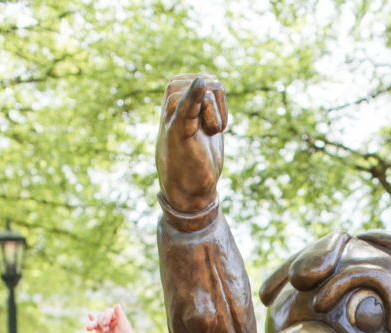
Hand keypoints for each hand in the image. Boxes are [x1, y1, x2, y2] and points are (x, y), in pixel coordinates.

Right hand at [86, 304, 134, 332]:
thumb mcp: (124, 328)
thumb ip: (120, 316)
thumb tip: (116, 304)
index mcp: (118, 318)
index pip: (109, 312)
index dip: (106, 316)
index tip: (106, 324)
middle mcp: (111, 320)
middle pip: (102, 315)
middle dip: (102, 321)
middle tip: (105, 330)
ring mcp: (105, 325)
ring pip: (97, 319)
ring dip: (95, 324)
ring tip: (90, 328)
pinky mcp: (99, 331)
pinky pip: (94, 325)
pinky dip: (91, 322)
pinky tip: (89, 318)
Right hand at [156, 74, 226, 213]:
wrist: (189, 192)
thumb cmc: (198, 160)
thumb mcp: (203, 127)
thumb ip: (204, 103)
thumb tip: (209, 81)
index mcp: (177, 97)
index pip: (208, 81)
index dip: (218, 103)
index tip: (211, 125)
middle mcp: (171, 101)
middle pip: (210, 83)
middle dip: (219, 109)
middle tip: (208, 132)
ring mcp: (172, 115)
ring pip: (208, 94)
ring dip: (216, 120)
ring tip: (204, 137)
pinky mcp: (177, 131)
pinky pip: (186, 106)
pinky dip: (194, 95)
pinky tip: (200, 85)